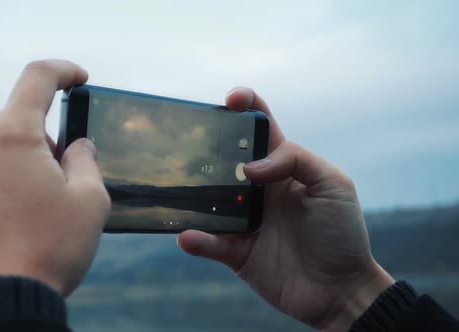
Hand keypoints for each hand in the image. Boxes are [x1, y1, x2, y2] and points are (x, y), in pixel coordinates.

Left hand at [0, 60, 110, 300]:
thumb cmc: (45, 253)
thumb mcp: (90, 204)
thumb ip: (86, 163)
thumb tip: (76, 147)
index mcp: (12, 136)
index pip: (38, 79)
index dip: (62, 71)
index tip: (77, 79)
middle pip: (9, 125)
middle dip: (35, 144)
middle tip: (52, 183)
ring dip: (3, 171)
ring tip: (18, 217)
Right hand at [178, 88, 393, 330]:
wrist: (340, 289)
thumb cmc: (342, 233)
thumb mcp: (333, 184)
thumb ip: (295, 159)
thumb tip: (248, 168)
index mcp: (283, 167)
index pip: (261, 128)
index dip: (246, 106)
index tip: (231, 100)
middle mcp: (259, 190)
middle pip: (226, 159)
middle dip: (208, 148)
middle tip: (194, 147)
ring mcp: (245, 220)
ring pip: (210, 200)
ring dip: (195, 195)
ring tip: (181, 190)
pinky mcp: (236, 251)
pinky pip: (210, 242)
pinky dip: (197, 239)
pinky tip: (188, 236)